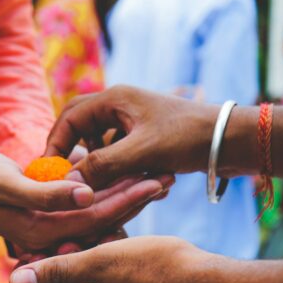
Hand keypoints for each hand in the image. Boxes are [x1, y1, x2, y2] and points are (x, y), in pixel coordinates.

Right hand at [12, 144, 173, 261]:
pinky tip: (130, 177)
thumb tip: (87, 195)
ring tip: (160, 175)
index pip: (95, 214)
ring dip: (127, 194)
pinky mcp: (49, 212)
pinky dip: (108, 191)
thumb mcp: (6, 182)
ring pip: (98, 211)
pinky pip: (86, 205)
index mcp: (42, 227)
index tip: (157, 180)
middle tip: (170, 176)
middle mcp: (50, 230)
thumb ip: (45, 193)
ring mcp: (50, 222)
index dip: (127, 197)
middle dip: (136, 197)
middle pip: (103, 216)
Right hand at [45, 86, 253, 189]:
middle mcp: (120, 105)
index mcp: (114, 99)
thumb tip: (68, 181)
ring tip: (101, 184)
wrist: (233, 140)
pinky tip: (129, 182)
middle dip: (71, 153)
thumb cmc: (188, 138)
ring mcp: (132, 120)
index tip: (49, 172)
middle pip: (78, 125)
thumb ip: (102, 165)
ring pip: (98, 141)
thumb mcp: (141, 153)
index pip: (68, 117)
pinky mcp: (144, 135)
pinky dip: (117, 167)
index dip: (55, 145)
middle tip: (64, 178)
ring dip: (96, 163)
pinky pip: (117, 151)